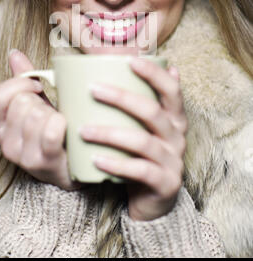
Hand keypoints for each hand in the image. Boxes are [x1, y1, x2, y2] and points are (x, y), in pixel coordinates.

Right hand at [0, 49, 81, 190]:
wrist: (74, 166)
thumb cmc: (54, 131)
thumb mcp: (37, 104)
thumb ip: (24, 80)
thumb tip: (15, 53)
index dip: (20, 83)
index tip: (38, 85)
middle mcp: (6, 144)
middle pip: (21, 103)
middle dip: (42, 100)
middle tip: (52, 110)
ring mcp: (24, 157)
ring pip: (37, 115)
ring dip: (54, 112)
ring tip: (61, 121)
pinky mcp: (46, 163)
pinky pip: (51, 131)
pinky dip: (62, 123)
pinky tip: (67, 125)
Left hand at [80, 58, 186, 220]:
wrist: (153, 200)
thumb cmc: (142, 155)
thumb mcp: (143, 127)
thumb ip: (138, 101)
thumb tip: (131, 60)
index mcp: (174, 119)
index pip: (171, 90)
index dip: (154, 74)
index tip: (129, 60)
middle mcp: (178, 137)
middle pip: (152, 112)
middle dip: (121, 98)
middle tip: (93, 89)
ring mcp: (173, 161)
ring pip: (142, 142)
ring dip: (109, 134)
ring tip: (83, 131)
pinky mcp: (165, 183)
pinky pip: (140, 171)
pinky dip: (117, 164)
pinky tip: (96, 159)